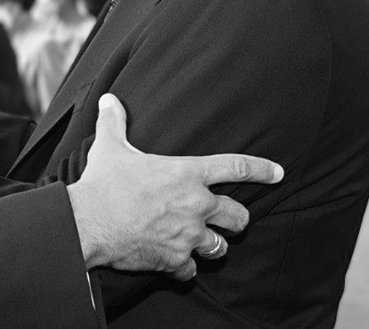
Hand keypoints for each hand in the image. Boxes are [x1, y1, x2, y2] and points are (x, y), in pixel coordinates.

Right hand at [67, 94, 282, 280]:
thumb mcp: (110, 148)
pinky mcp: (175, 259)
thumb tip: (108, 99)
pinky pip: (191, 269)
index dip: (261, 170)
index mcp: (188, 174)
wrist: (89, 223)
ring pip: (219, 246)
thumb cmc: (103, 184)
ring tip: (200, 242)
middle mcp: (196, 205)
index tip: (278, 173)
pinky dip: (184, 267)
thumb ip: (114, 122)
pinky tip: (174, 262)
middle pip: (237, 216)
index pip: (236, 168)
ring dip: (212, 244)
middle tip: (229, 220)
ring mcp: (188, 235)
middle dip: (236, 219)